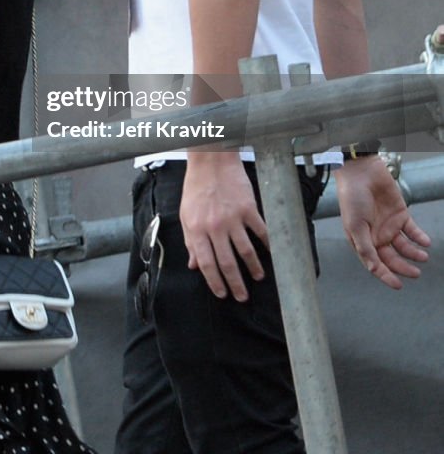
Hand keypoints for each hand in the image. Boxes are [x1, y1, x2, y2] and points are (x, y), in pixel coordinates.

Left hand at [181, 152, 269, 300]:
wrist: (211, 162)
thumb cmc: (197, 187)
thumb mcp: (186, 215)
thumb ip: (190, 241)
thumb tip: (194, 265)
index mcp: (197, 229)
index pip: (206, 263)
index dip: (214, 282)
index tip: (222, 293)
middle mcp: (214, 226)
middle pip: (227, 262)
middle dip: (235, 284)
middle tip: (242, 296)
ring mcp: (233, 218)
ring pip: (245, 251)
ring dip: (253, 268)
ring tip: (258, 278)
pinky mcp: (248, 208)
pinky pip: (261, 232)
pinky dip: (268, 245)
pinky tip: (272, 254)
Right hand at [334, 156, 430, 288]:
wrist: (361, 172)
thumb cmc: (351, 197)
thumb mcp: (355, 225)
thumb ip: (365, 248)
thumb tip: (373, 268)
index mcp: (362, 240)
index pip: (375, 263)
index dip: (386, 276)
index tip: (398, 285)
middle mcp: (376, 235)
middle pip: (392, 258)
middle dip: (404, 267)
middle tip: (415, 273)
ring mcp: (389, 225)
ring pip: (404, 247)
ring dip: (414, 254)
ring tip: (422, 256)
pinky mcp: (400, 214)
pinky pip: (412, 231)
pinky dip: (420, 237)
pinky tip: (425, 242)